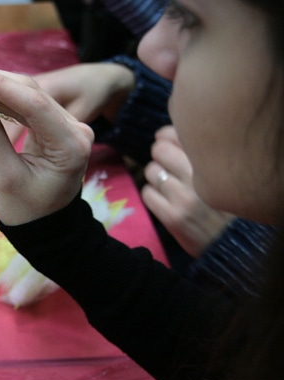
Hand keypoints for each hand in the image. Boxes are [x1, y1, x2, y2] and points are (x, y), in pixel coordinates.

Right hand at [0, 63, 93, 225]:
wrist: (45, 228)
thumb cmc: (26, 210)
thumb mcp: (4, 174)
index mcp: (71, 146)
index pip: (33, 104)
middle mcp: (75, 129)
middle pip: (31, 93)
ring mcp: (68, 125)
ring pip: (27, 95)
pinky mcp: (55, 125)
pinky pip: (26, 105)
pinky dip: (0, 98)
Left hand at [141, 126, 234, 256]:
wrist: (233, 243)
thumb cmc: (227, 205)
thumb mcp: (220, 175)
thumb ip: (199, 155)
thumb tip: (163, 135)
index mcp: (213, 162)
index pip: (178, 135)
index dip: (166, 135)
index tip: (164, 139)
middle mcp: (199, 177)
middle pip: (159, 150)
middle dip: (158, 154)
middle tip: (165, 163)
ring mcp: (184, 198)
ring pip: (151, 171)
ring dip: (155, 175)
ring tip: (167, 183)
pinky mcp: (172, 217)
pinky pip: (147, 193)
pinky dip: (151, 194)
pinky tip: (163, 199)